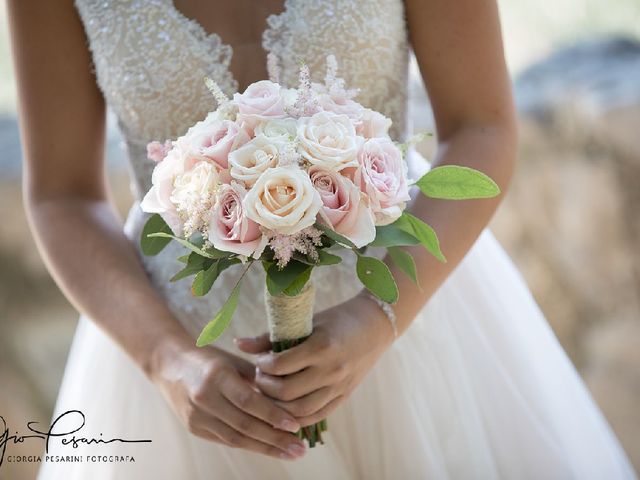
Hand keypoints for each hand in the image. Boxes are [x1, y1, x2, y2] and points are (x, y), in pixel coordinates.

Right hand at [149, 336, 307, 459]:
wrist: (169, 364)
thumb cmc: (208, 358)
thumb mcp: (234, 360)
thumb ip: (258, 378)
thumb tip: (288, 397)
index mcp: (217, 375)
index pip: (248, 400)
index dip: (273, 415)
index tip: (295, 425)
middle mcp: (204, 397)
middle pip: (244, 424)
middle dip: (274, 439)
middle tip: (299, 448)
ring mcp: (196, 415)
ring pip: (236, 438)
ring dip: (266, 448)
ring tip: (290, 452)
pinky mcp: (194, 428)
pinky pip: (226, 440)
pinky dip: (249, 444)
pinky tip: (269, 448)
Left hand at [235, 292, 394, 426]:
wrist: (376, 326)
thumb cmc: (337, 319)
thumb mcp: (306, 322)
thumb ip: (271, 336)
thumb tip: (239, 344)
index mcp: (321, 346)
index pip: (281, 366)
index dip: (263, 366)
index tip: (258, 361)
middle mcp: (331, 370)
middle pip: (287, 392)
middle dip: (265, 388)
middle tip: (260, 378)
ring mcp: (339, 386)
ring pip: (299, 411)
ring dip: (278, 405)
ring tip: (270, 392)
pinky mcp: (344, 397)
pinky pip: (316, 416)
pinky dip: (296, 417)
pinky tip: (284, 408)